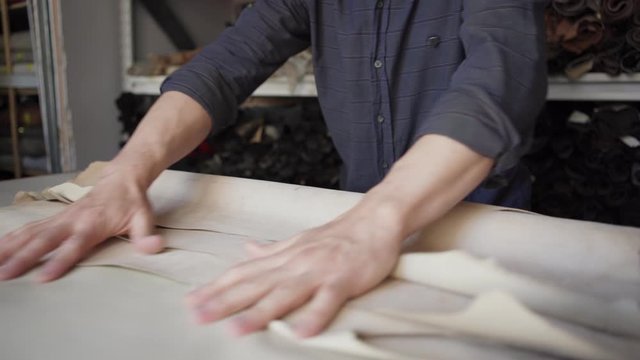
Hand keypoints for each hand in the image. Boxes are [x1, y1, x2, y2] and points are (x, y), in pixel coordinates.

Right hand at [0, 164, 163, 281]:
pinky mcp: (54, 217)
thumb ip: (146, 235)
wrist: (122, 178)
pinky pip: (29, 228)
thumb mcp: (144, 218)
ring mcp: (61, 217)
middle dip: (23, 257)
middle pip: (45, 239)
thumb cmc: (133, 202)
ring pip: (30, 232)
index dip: (60, 260)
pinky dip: (11, 238)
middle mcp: (72, 220)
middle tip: (5, 274)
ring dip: (10, 247)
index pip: (75, 245)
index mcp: (94, 223)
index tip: (43, 277)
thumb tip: (154, 247)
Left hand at [185, 207, 402, 337]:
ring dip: (260, 312)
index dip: (217, 288)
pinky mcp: (344, 279)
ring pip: (285, 293)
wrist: (375, 220)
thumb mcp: (299, 241)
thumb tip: (247, 250)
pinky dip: (315, 315)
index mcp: (284, 256)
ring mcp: (319, 270)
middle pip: (256, 284)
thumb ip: (272, 250)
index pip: (244, 272)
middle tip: (197, 316)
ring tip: (236, 330)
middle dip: (225, 301)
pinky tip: (301, 333)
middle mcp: (295, 262)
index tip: (191, 302)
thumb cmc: (337, 235)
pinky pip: (328, 300)